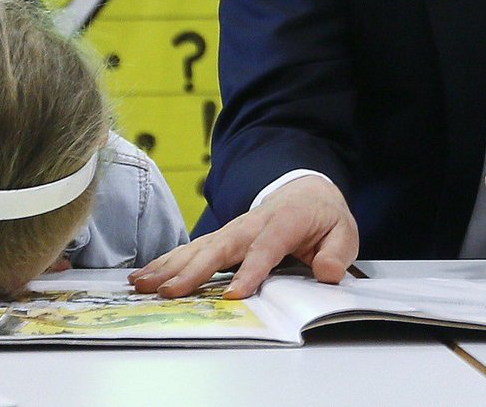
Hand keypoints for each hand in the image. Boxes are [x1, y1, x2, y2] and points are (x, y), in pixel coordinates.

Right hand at [129, 176, 358, 299]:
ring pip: (199, 247)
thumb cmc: (323, 216)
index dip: (251, 272)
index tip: (234, 295)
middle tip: (169, 292)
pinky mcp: (221, 237)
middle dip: (193, 270)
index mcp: (284, 222)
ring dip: (170, 266)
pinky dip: (167, 262)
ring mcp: (233, 229)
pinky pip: (193, 249)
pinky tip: (145, 276)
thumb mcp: (343, 232)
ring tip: (143, 284)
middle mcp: (252, 223)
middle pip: (220, 247)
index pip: (265, 249)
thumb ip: (337, 252)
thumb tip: (326, 272)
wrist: (306, 190)